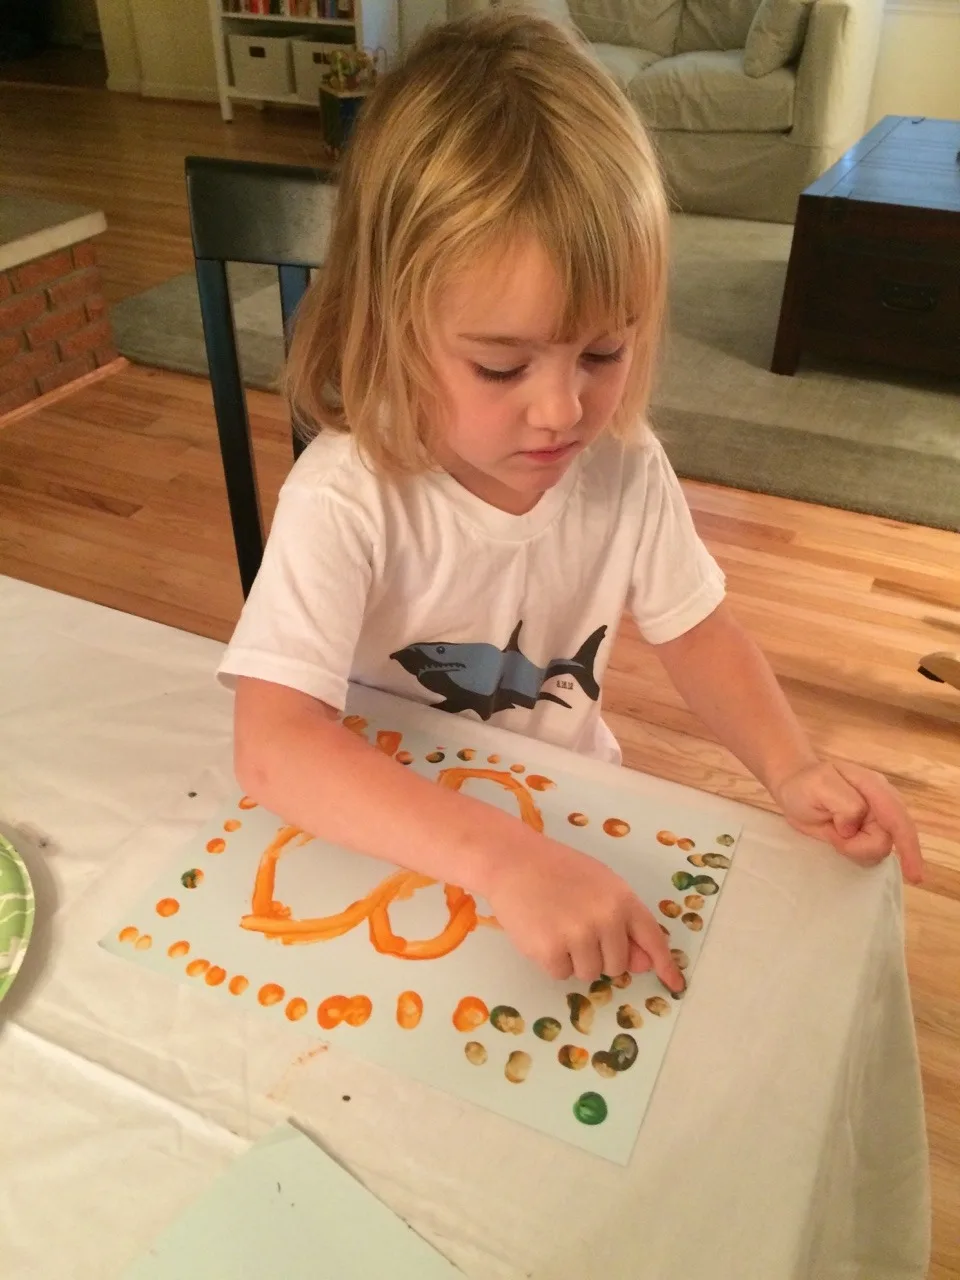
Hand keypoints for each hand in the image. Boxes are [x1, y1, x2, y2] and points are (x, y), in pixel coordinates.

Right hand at [483, 835, 684, 992]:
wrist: (513, 860)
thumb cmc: (558, 871)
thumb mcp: (599, 887)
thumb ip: (623, 923)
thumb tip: (644, 964)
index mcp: (622, 899)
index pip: (652, 938)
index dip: (665, 964)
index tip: (676, 984)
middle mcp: (606, 918)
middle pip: (617, 965)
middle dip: (599, 956)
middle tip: (576, 927)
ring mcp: (578, 935)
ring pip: (589, 974)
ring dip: (574, 960)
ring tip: (556, 926)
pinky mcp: (550, 950)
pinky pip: (561, 974)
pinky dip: (551, 961)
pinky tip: (541, 933)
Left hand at [774, 760, 923, 884]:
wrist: (794, 789)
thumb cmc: (805, 784)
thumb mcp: (819, 786)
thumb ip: (844, 804)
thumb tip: (855, 827)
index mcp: (874, 787)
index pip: (898, 819)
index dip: (909, 848)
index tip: (914, 877)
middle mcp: (883, 804)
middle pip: (887, 841)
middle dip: (859, 846)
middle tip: (832, 833)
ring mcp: (878, 820)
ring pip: (878, 851)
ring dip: (852, 848)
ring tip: (832, 831)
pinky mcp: (869, 834)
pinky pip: (869, 853)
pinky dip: (852, 851)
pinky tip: (838, 838)